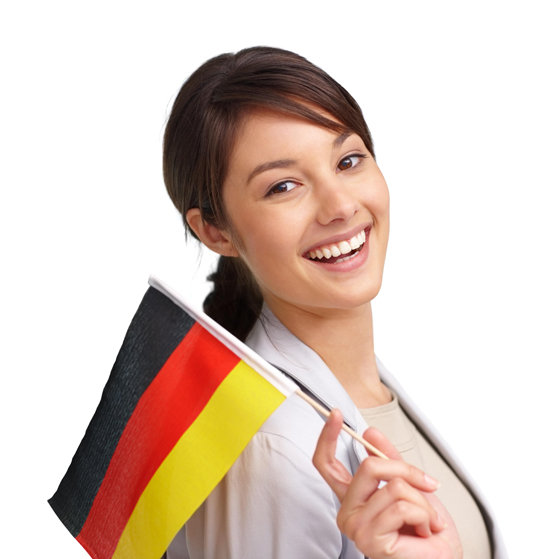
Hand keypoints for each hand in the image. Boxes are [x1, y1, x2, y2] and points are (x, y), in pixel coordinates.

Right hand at [312, 410, 461, 557]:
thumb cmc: (427, 528)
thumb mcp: (410, 484)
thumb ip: (389, 458)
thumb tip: (370, 432)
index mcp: (352, 496)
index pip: (327, 463)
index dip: (327, 437)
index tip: (335, 414)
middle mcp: (347, 510)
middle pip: (370, 466)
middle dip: (406, 470)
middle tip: (427, 484)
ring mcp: (355, 526)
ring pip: (393, 487)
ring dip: (422, 500)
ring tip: (427, 520)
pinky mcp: (370, 540)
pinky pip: (402, 507)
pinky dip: (424, 515)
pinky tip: (425, 531)